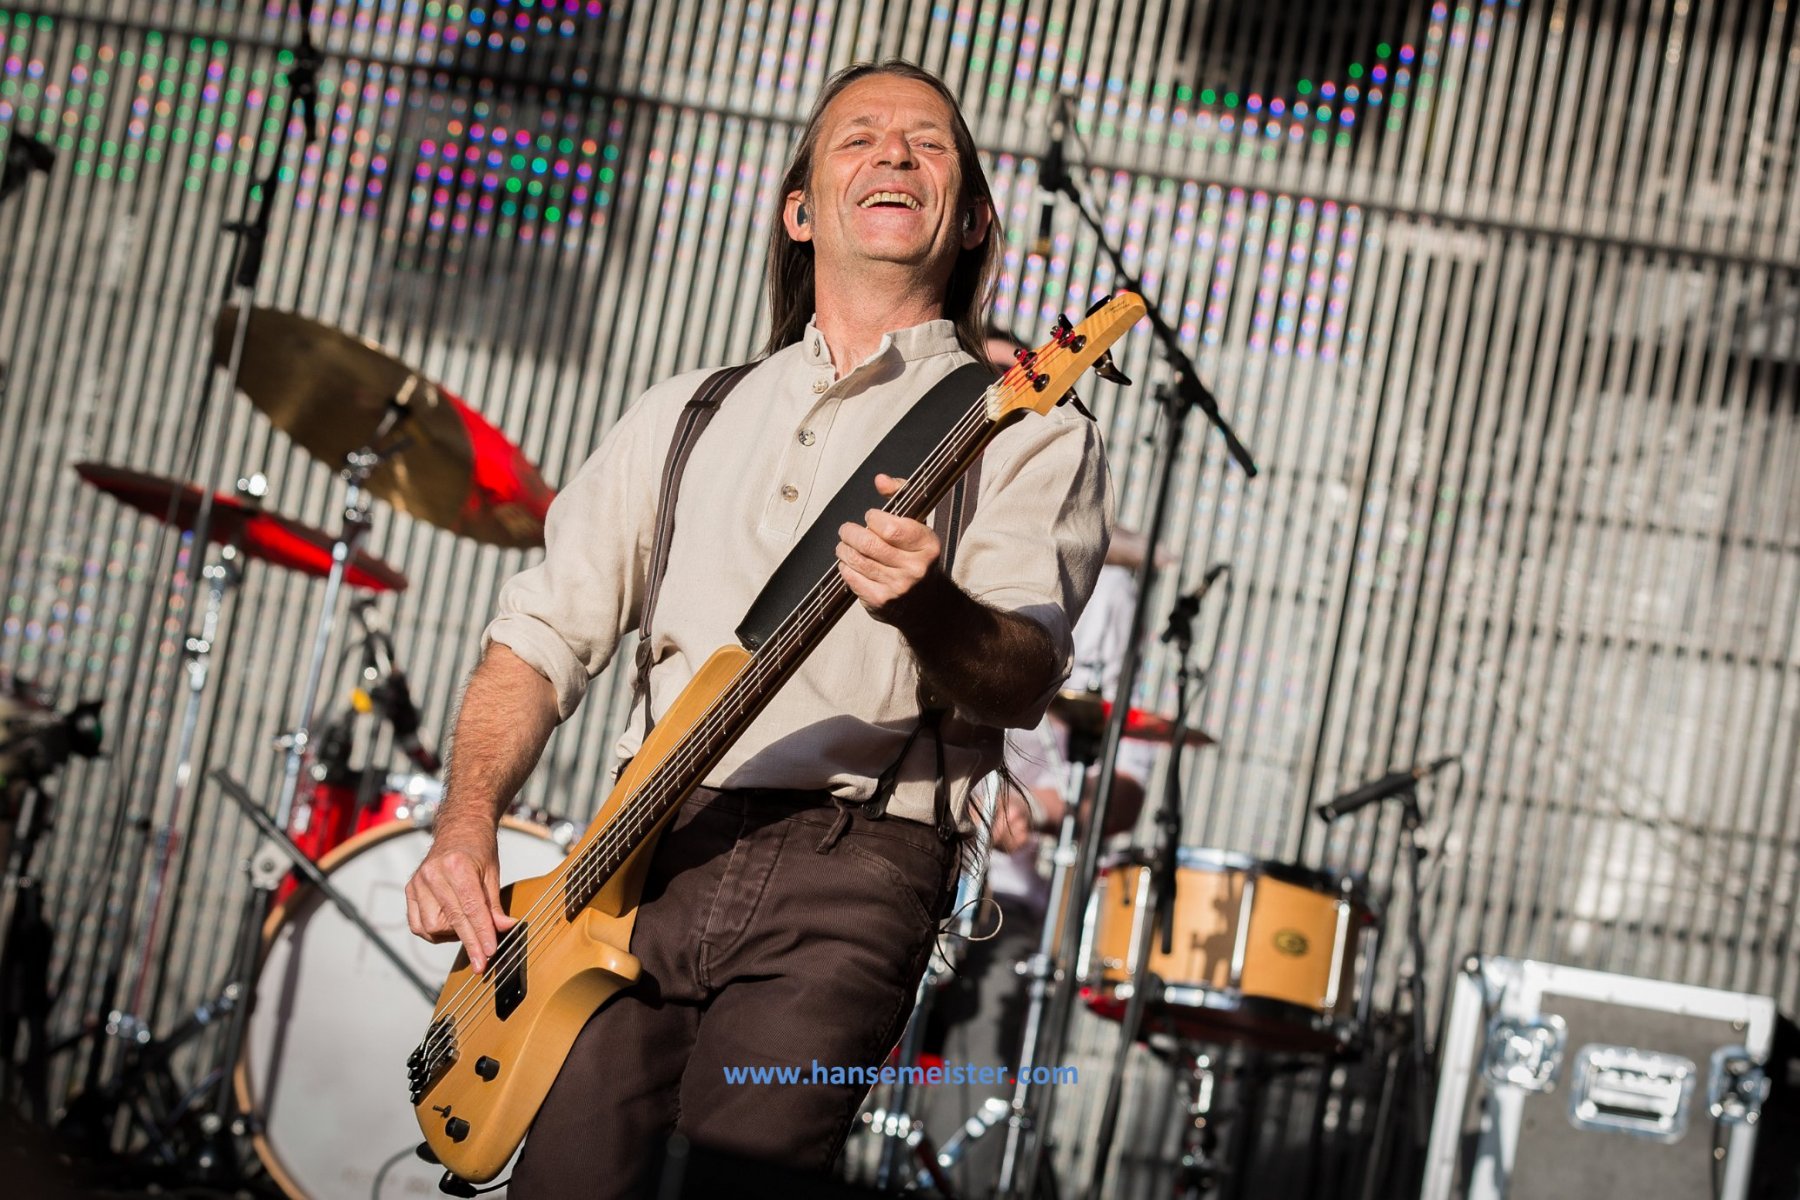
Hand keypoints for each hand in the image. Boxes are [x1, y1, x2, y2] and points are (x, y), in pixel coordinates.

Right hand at [405, 821, 517, 973]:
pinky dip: (434, 932)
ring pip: (431, 927)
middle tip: (482, 963)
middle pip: (452, 920)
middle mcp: (432, 874)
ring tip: (468, 930)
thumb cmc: (479, 849)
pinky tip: (450, 928)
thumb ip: (495, 905)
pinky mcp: (410, 890)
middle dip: (470, 943)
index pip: (470, 908)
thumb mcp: (493, 873)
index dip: (481, 933)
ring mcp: (417, 882)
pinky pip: (418, 925)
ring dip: (452, 936)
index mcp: (456, 866)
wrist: (458, 829)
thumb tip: (505, 929)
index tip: (490, 953)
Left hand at [836, 474, 941, 620]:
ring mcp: (898, 587)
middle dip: (850, 533)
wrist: (929, 603)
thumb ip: (901, 495)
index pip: (890, 528)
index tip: (870, 518)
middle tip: (846, 530)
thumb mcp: (918, 524)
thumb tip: (880, 480)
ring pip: (858, 561)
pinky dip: (845, 568)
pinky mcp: (882, 602)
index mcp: (927, 545)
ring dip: (844, 549)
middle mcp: (915, 568)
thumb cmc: (918, 556)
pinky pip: (853, 579)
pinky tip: (848, 563)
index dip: (873, 519)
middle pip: (869, 545)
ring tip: (843, 545)